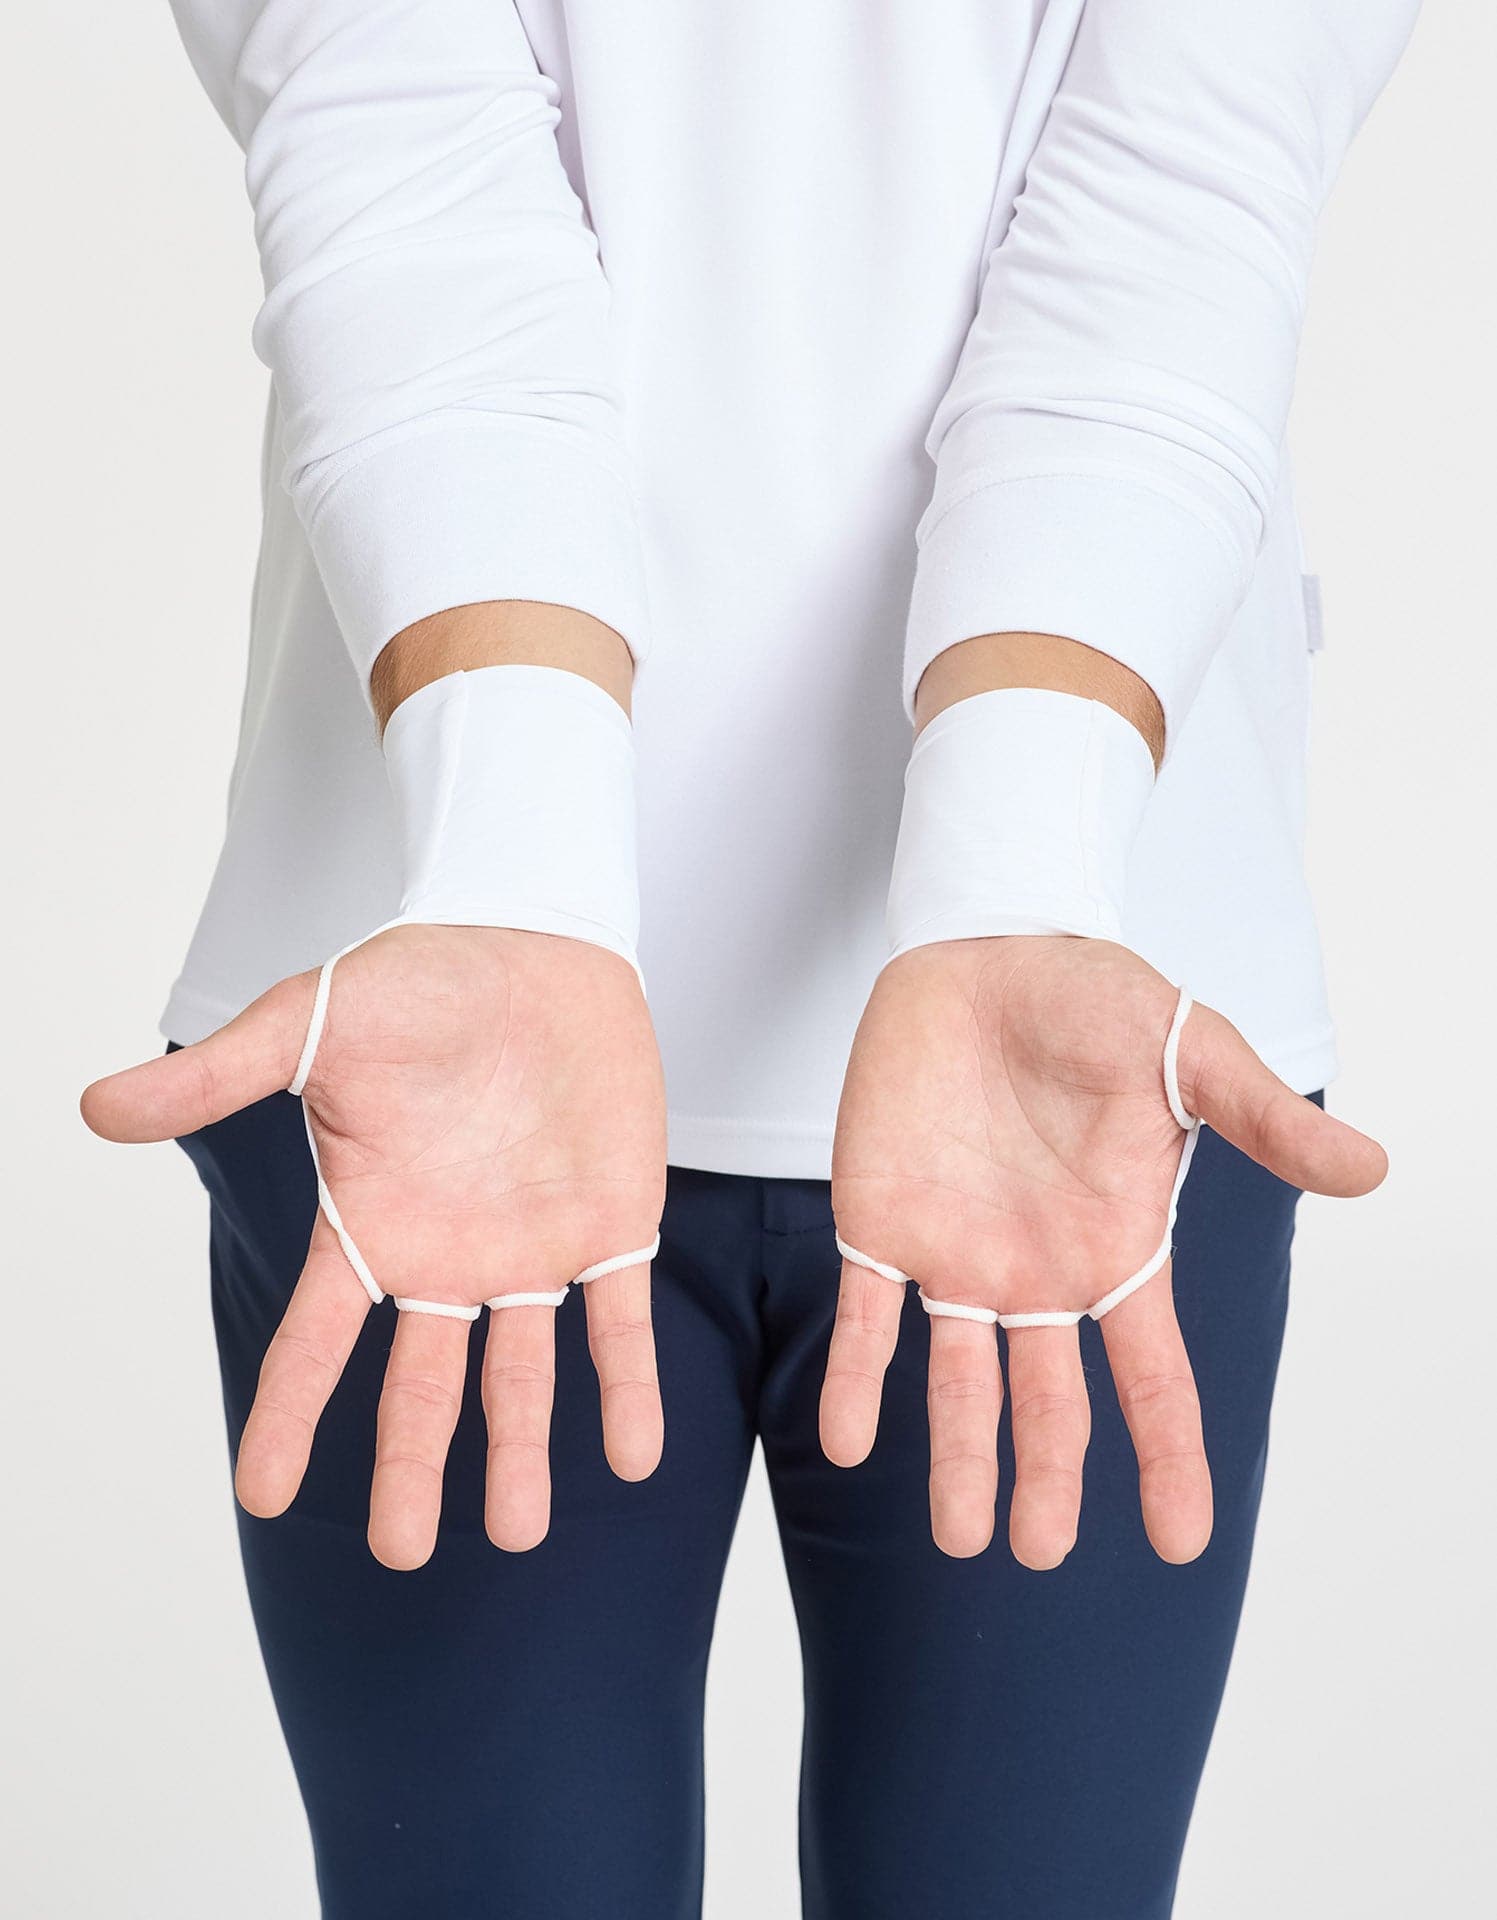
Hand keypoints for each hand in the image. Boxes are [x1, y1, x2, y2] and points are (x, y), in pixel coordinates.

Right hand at [82, 925, 666, 1567]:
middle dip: (411, 1471)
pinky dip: (628, 1390)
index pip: (317, 1343)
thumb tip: (94, 1108)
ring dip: (519, 1455)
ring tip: (517, 1537)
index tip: (259, 1495)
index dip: (288, 1417)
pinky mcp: (611, 1225)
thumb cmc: (415, 980)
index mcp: (370, 1225)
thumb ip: (214, 1079)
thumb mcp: (305, 1027)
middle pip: (422, 1390)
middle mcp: (446, 1256)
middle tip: (401, 1556)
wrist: (533, 940)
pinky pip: (621, 1325)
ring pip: (522, 1378)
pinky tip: (635, 1457)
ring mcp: (529, 1248)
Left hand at [820, 936, 1385, 1566]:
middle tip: (1037, 1553)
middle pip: (1048, 1403)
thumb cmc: (1093, 999)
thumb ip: (1265, 1120)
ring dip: (956, 1458)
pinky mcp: (880, 1222)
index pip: (1151, 1377)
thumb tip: (1373, 1168)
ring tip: (961, 1539)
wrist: (984, 950)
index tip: (1182, 1544)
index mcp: (1115, 1251)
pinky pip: (862, 1317)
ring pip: (957, 1382)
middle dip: (1045, 1480)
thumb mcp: (1190, 1057)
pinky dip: (855, 1377)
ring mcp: (956, 1255)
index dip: (1169, 1459)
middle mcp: (1037, 1274)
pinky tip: (849, 1439)